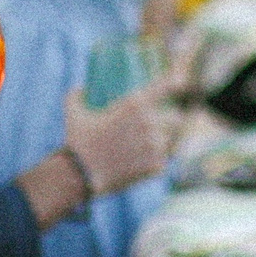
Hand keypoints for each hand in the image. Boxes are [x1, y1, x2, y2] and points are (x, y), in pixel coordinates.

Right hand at [64, 84, 178, 194]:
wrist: (79, 175)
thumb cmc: (77, 141)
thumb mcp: (73, 113)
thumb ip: (76, 95)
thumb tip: (80, 88)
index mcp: (135, 104)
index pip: (164, 87)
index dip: (175, 81)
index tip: (182, 80)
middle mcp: (150, 122)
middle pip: (176, 118)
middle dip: (169, 123)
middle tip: (156, 129)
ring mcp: (156, 145)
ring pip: (171, 141)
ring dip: (163, 143)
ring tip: (144, 149)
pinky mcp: (157, 165)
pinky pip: (164, 160)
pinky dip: (154, 162)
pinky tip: (138, 165)